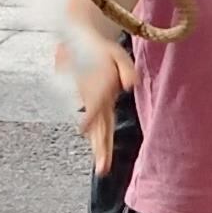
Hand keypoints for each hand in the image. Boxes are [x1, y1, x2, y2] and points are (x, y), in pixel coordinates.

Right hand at [75, 45, 132, 173]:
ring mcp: (90, 103)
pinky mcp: (90, 103)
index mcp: (99, 90)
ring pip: (96, 130)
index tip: (83, 132)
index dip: (89, 120)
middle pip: (97, 128)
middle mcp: (93, 100)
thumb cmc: (103, 50)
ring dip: (99, 149)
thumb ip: (126, 69)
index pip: (95, 108)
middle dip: (100, 149)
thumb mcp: (117, 54)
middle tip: (102, 169)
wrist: (82, 43)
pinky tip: (99, 151)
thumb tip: (130, 86)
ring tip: (102, 168)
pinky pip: (95, 124)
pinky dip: (96, 138)